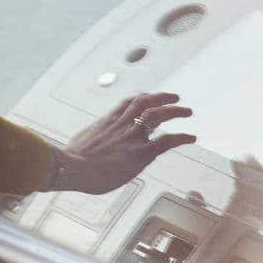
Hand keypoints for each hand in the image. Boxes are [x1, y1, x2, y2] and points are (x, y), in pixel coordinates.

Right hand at [55, 92, 195, 194]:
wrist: (72, 167)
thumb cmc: (72, 161)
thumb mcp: (79, 143)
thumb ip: (88, 141)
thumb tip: (84, 145)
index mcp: (107, 122)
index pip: (128, 103)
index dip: (141, 97)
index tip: (149, 95)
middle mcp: (122, 125)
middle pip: (146, 102)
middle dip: (162, 97)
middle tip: (175, 97)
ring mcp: (132, 137)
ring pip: (158, 115)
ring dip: (175, 111)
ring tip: (186, 111)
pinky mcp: (141, 153)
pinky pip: (167, 141)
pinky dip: (181, 137)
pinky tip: (190, 137)